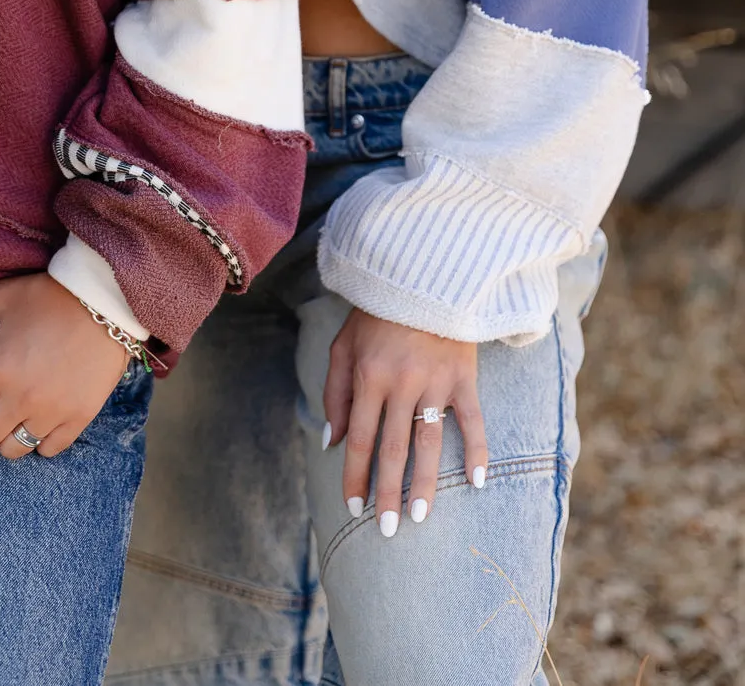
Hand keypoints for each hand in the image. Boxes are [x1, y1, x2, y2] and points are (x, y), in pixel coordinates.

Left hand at [0, 273, 130, 457]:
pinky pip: (50, 449)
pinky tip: (39, 426)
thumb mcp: (9, 293)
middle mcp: (20, 398)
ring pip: (12, 451)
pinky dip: (40, 442)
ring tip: (10, 423)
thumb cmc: (54, 296)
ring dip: (6, 438)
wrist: (108, 303)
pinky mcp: (79, 416)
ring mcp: (51, 412)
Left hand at [323, 308, 486, 536]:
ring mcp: (436, 382)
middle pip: (393, 450)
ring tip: (419, 518)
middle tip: (386, 531)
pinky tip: (476, 482)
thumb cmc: (376, 314)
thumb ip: (336, 394)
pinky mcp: (464, 376)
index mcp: (368, 377)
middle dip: (388, 493)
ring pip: (429, 442)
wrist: (421, 277)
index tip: (354, 507)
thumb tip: (332, 442)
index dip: (356, 476)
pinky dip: (477, 451)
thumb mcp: (344, 346)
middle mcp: (401, 383)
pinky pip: (473, 420)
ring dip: (425, 484)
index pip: (361, 439)